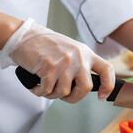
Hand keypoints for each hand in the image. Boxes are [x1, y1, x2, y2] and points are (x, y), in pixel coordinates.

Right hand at [0, 18, 114, 102]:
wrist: (24, 35)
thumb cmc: (47, 45)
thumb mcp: (72, 50)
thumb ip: (81, 64)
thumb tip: (85, 87)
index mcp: (87, 53)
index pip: (107, 70)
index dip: (108, 85)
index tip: (102, 96)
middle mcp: (78, 57)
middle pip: (86, 88)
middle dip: (74, 97)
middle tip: (65, 96)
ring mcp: (65, 62)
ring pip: (64, 92)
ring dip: (52, 94)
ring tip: (46, 85)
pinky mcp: (49, 67)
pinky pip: (47, 91)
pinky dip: (40, 92)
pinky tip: (37, 85)